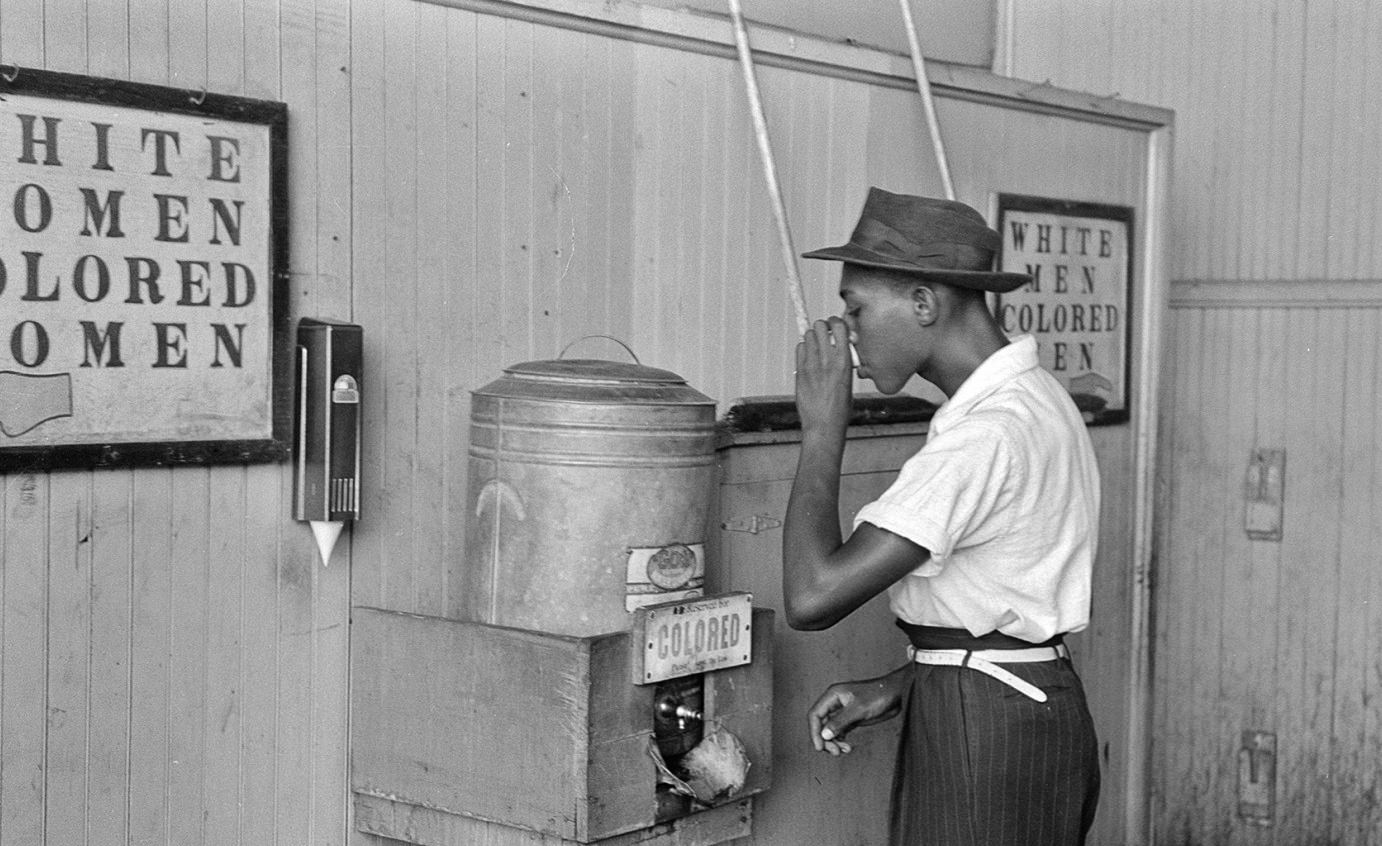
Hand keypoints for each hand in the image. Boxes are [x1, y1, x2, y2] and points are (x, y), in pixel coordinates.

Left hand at [794, 317, 852, 435]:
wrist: (824, 425)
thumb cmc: (840, 407)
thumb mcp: (849, 381)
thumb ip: (843, 361)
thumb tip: (839, 347)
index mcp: (845, 361)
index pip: (839, 326)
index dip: (836, 323)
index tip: (836, 327)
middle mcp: (828, 359)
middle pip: (820, 326)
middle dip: (822, 327)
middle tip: (824, 335)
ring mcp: (812, 365)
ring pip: (808, 335)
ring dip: (812, 337)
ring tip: (817, 348)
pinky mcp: (800, 371)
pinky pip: (800, 349)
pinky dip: (804, 349)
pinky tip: (808, 359)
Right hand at [806, 665, 909, 755]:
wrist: (897, 693)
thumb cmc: (878, 695)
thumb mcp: (858, 709)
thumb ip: (840, 722)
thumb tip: (824, 734)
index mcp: (833, 695)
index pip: (815, 714)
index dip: (814, 732)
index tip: (820, 747)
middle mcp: (835, 703)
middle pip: (821, 724)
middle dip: (825, 739)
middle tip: (835, 752)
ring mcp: (843, 711)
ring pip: (830, 729)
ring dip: (833, 742)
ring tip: (843, 750)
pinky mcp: (851, 718)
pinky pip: (840, 731)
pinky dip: (841, 740)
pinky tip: (847, 747)